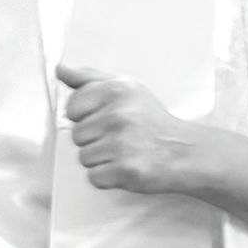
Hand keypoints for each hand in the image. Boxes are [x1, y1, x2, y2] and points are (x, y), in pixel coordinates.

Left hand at [59, 64, 202, 195]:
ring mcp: (123, 144)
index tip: (105, 119)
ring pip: (84, 157)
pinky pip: (95, 177)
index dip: (85, 117)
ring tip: (125, 152)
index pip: (72, 108)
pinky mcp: (127, 171)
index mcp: (116, 90)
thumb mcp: (125, 89)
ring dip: (102, 159)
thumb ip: (89, 79)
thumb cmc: (153, 120)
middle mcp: (119, 115)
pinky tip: (127, 166)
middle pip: (77, 135)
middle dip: (95, 139)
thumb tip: (61, 70)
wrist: (187, 151)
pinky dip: (108, 177)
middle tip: (120, 138)